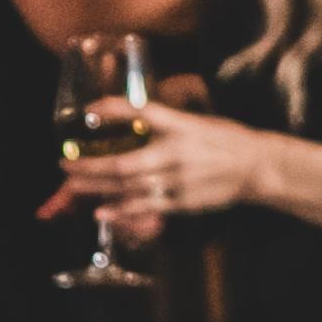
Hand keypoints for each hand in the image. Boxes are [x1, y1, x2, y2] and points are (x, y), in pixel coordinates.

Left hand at [59, 87, 271, 241]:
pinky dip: (122, 210)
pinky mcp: (182, 202)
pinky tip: (101, 211)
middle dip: (90, 165)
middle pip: (124, 163)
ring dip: (98, 188)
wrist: (256, 166)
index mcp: (182, 125)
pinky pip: (146, 208)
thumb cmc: (224, 139)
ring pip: (130, 188)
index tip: (88, 111)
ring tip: (73, 186)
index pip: (142, 112)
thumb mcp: (196, 119)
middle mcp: (176, 153)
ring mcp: (178, 181)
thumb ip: (165, 121)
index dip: (113, 110)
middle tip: (65, 163)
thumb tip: (131, 115)